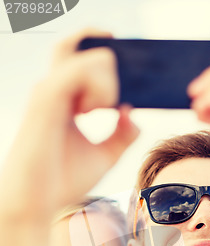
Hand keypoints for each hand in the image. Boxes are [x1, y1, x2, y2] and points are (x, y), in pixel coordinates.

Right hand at [0, 29, 138, 222]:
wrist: (38, 202)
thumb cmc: (63, 180)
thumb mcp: (105, 156)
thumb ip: (122, 134)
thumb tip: (134, 114)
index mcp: (67, 98)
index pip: (84, 56)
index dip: (108, 53)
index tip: (132, 71)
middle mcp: (56, 88)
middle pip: (80, 42)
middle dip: (109, 47)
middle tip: (123, 82)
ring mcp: (51, 91)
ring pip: (88, 56)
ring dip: (108, 80)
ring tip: (104, 109)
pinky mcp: (47, 99)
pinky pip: (80, 71)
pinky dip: (100, 87)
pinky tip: (95, 111)